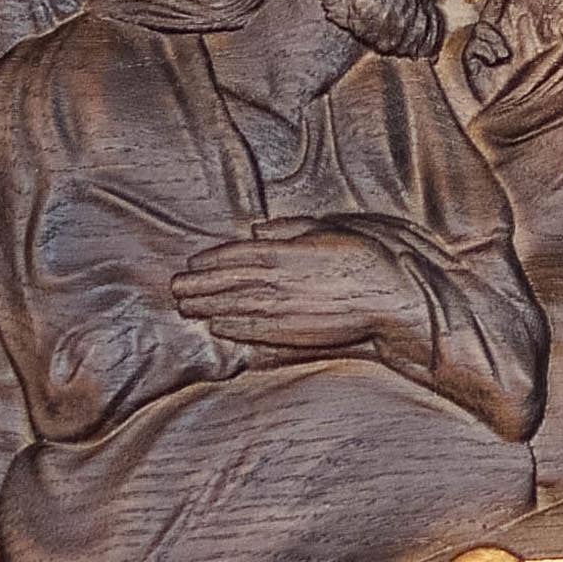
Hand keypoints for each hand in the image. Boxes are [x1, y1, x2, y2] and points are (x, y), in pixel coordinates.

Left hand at [174, 227, 416, 357]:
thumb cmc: (363, 260)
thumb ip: (291, 228)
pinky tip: (216, 327)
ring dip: (207, 307)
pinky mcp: (292, 332)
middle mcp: (278, 282)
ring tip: (186, 307)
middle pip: (228, 282)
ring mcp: (282, 310)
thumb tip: (258, 230)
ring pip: (236, 306)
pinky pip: (254, 330)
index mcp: (286, 253)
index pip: (238, 255)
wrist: (387, 299)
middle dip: (199, 285)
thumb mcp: (329, 230)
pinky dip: (232, 328)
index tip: (193, 262)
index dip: (212, 259)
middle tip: (175, 287)